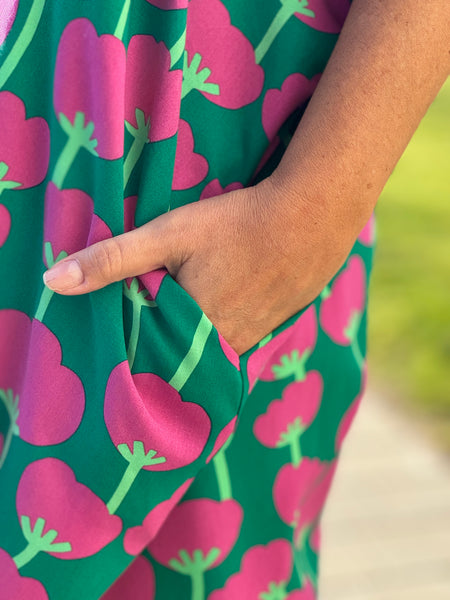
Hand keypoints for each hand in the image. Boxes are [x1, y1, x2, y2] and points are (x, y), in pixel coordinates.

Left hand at [42, 176, 358, 355]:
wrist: (313, 219)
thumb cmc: (239, 223)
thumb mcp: (169, 233)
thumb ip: (113, 258)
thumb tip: (55, 282)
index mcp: (191, 328)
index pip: (144, 355)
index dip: (129, 343)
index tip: (118, 334)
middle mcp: (222, 345)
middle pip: (177, 356)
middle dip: (159, 344)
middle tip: (148, 321)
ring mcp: (250, 340)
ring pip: (206, 351)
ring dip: (189, 340)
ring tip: (179, 316)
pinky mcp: (268, 329)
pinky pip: (232, 343)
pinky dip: (216, 333)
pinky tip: (217, 306)